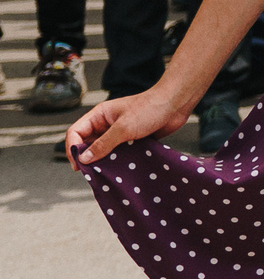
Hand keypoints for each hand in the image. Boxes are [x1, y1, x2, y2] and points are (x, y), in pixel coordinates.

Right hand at [67, 87, 189, 164]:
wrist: (176, 105)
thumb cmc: (150, 108)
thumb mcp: (123, 128)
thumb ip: (103, 144)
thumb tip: (84, 158)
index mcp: (99, 116)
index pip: (76, 132)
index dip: (73, 148)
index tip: (78, 165)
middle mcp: (106, 124)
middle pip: (88, 143)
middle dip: (87, 157)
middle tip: (90, 172)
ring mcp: (120, 132)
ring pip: (104, 150)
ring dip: (104, 161)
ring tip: (105, 173)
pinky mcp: (132, 139)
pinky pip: (119, 153)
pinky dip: (118, 161)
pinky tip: (120, 170)